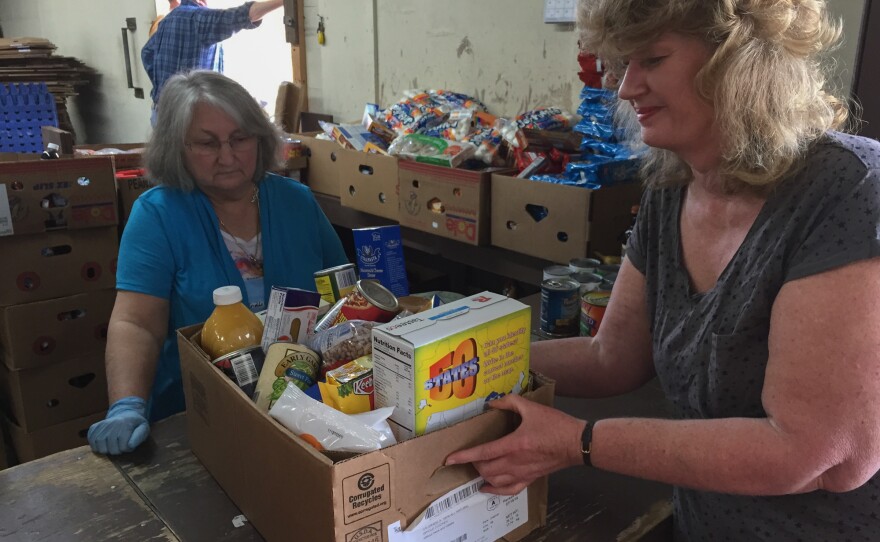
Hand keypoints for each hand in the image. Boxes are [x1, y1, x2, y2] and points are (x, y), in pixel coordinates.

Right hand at [87, 396, 149, 454]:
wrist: (125, 413)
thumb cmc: (135, 424)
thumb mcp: (144, 428)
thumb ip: (139, 437)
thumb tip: (130, 445)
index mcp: (125, 425)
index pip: (124, 447)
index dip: (128, 448)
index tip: (130, 443)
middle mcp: (112, 425)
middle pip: (112, 450)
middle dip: (118, 451)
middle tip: (121, 445)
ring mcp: (101, 426)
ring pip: (101, 449)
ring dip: (107, 450)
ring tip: (113, 445)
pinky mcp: (94, 428)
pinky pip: (92, 444)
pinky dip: (97, 447)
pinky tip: (104, 443)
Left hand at [445, 394, 585, 494]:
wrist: (577, 443)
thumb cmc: (556, 425)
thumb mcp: (532, 408)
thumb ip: (510, 402)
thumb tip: (492, 403)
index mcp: (514, 444)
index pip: (483, 453)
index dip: (464, 456)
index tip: (449, 459)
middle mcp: (516, 462)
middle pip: (486, 468)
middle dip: (473, 463)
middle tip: (468, 455)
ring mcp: (523, 473)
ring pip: (495, 480)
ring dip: (482, 474)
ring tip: (476, 467)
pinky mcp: (530, 478)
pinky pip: (509, 490)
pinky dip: (495, 490)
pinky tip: (487, 487)